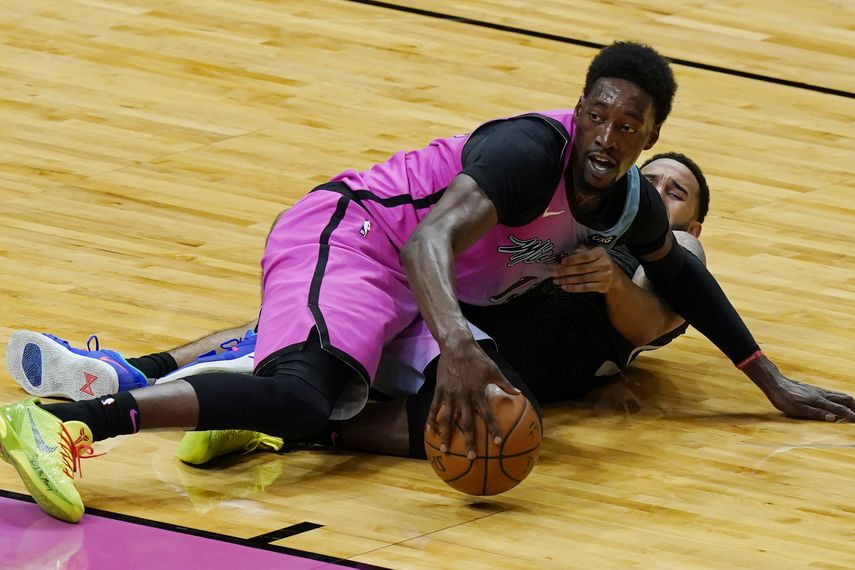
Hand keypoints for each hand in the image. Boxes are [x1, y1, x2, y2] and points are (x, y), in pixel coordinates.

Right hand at [426, 338, 519, 458]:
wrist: (457, 346)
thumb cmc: (478, 358)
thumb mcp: (494, 370)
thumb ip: (505, 384)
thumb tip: (518, 394)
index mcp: (479, 393)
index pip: (487, 415)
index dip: (493, 430)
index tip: (497, 443)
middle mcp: (465, 397)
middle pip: (467, 423)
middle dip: (469, 441)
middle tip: (471, 457)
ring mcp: (451, 395)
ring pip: (448, 419)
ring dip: (447, 435)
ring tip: (446, 449)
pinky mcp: (440, 390)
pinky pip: (434, 408)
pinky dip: (431, 420)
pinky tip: (429, 432)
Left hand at [553, 245, 617, 292]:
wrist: (613, 274)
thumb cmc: (596, 260)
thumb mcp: (591, 251)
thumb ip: (580, 251)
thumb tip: (566, 256)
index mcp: (601, 252)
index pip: (585, 256)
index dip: (573, 259)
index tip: (562, 262)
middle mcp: (605, 264)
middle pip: (582, 269)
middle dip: (566, 272)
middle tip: (554, 274)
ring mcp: (605, 276)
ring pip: (582, 279)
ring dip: (567, 281)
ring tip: (557, 281)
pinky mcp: (603, 286)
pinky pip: (586, 288)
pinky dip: (574, 288)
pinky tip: (565, 287)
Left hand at [745, 356, 854, 420]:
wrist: (775, 383)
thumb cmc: (784, 398)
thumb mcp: (798, 409)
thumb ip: (816, 413)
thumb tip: (833, 418)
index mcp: (819, 401)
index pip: (840, 409)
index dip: (851, 415)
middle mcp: (822, 394)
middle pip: (845, 399)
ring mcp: (818, 390)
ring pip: (840, 394)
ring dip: (849, 402)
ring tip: (854, 409)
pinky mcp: (814, 389)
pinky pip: (833, 393)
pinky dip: (841, 398)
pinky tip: (838, 401)